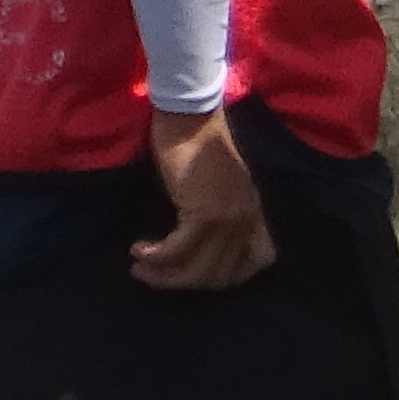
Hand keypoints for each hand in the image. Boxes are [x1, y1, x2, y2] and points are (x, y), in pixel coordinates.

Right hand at [132, 106, 276, 291]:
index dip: (226, 277)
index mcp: (254, 211)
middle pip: (221, 274)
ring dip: (163, 275)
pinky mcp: (205, 213)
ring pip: (198, 269)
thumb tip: (198, 250)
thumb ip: (220, 214)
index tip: (194, 275)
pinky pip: (179, 251)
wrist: (189, 117)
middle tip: (153, 276)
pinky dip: (156, 257)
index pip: (258, 261)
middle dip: (183, 281)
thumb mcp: (218, 186)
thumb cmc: (196, 147)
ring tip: (140, 267)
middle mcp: (246, 218)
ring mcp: (229, 217)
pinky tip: (139, 251)